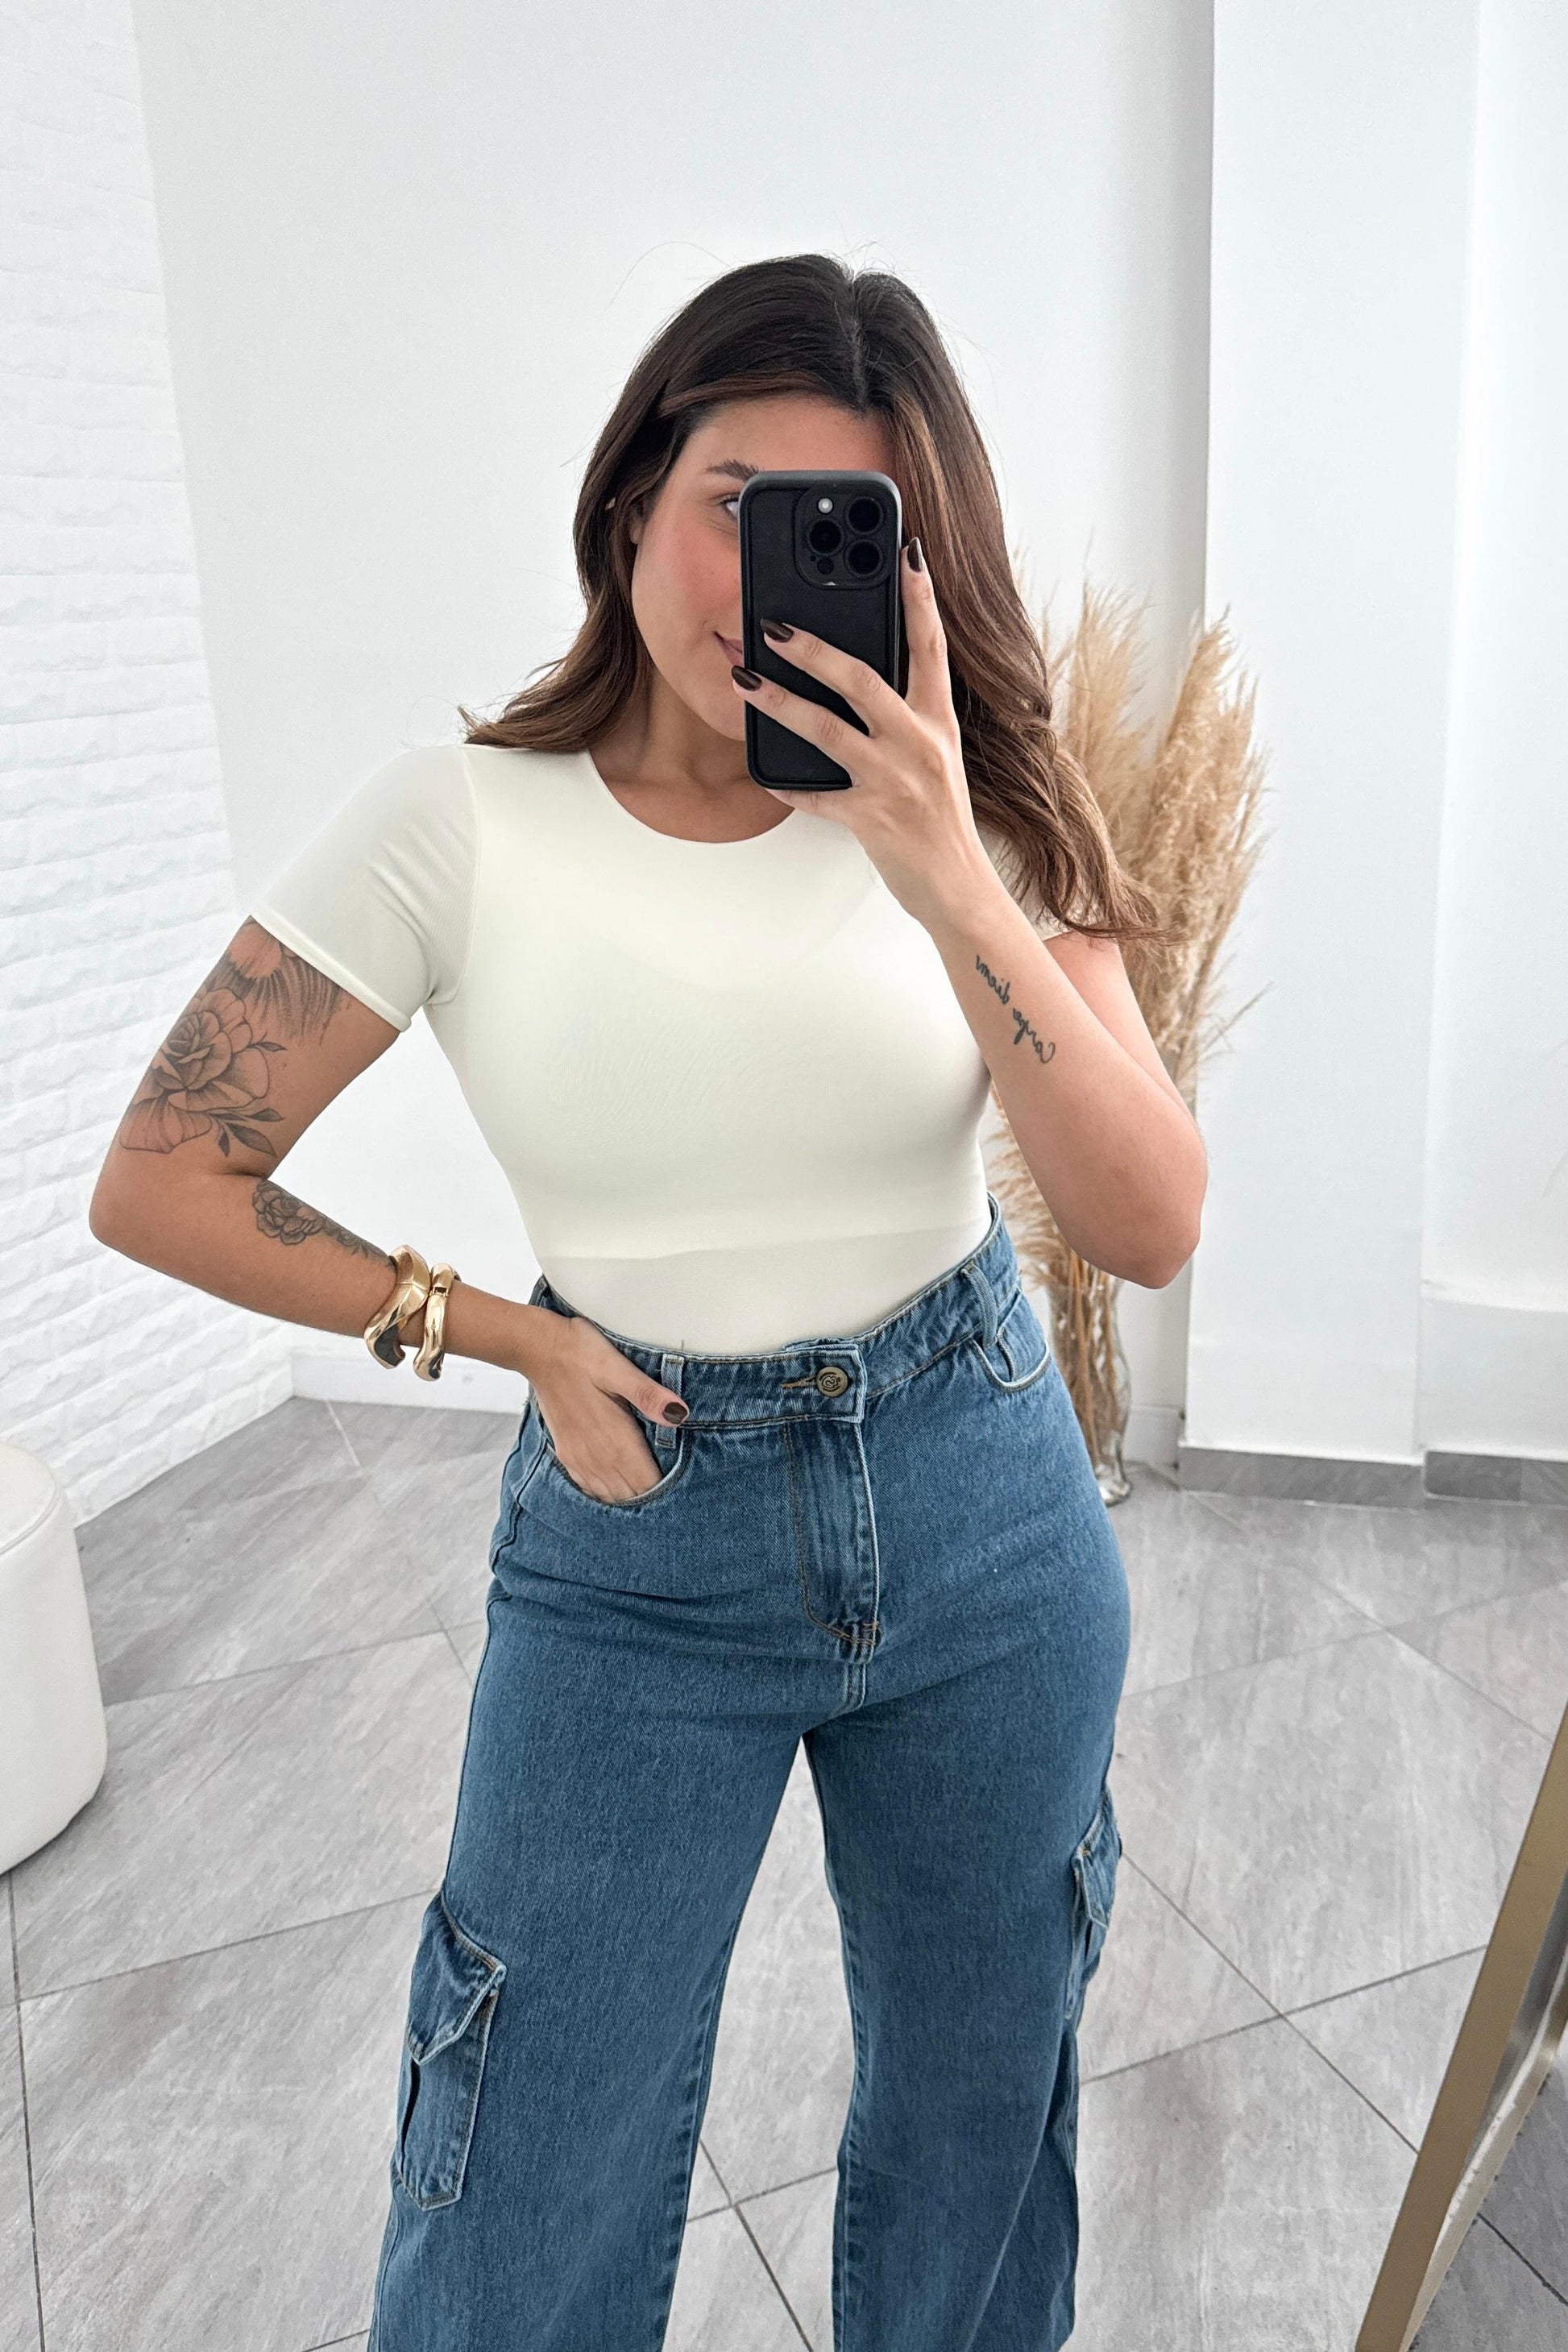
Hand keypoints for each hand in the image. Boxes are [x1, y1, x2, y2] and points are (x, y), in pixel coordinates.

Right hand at [525, 1311, 688, 1502]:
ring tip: (648, 1491)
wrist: (538, 1349)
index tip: (683, 1488)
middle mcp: (597, 1457)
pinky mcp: (566, 1453)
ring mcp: (579, 1458)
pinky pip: (589, 1489)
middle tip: (671, 1492)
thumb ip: (649, 1395)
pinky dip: (606, 1493)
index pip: (647, 1486)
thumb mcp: (619, 1368)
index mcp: (615, 1440)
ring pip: (609, 1497)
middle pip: (631, 1497)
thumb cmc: (581, 1354)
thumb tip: (681, 1414)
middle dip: (651, 1498)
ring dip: (629, 1497)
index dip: (667, 1492)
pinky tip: (616, 1484)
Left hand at [729, 539, 995, 929]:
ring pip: (829, 730)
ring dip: (781, 703)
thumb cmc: (942, 823)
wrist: (960, 890)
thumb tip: (860, 683)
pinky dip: (790, 786)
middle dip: (813, 648)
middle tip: (772, 626)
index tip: (907, 555)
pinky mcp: (873, 819)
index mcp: (939, 723)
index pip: (932, 648)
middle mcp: (920, 744)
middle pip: (863, 679)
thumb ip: (907, 720)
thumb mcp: (937, 759)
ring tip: (745, 681)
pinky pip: (818, 796)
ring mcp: (896, 781)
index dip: (921, 600)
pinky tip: (766, 774)